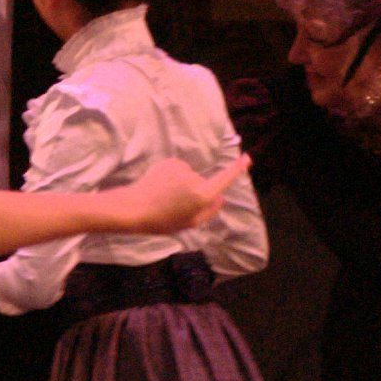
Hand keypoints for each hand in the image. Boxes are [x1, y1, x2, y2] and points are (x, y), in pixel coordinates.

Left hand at [118, 155, 248, 232]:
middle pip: (203, 183)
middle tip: (176, 206)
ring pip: (190, 176)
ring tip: (165, 197)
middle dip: (195, 191)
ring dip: (182, 184)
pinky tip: (160, 186)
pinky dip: (173, 176)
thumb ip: (209, 211)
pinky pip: (179, 170)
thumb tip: (221, 198)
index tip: (247, 158)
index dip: (237, 169)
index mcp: (202, 195)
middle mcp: (195, 178)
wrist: (134, 208)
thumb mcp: (190, 223)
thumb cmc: (162, 221)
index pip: (224, 179)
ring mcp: (182, 168)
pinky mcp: (170, 162)